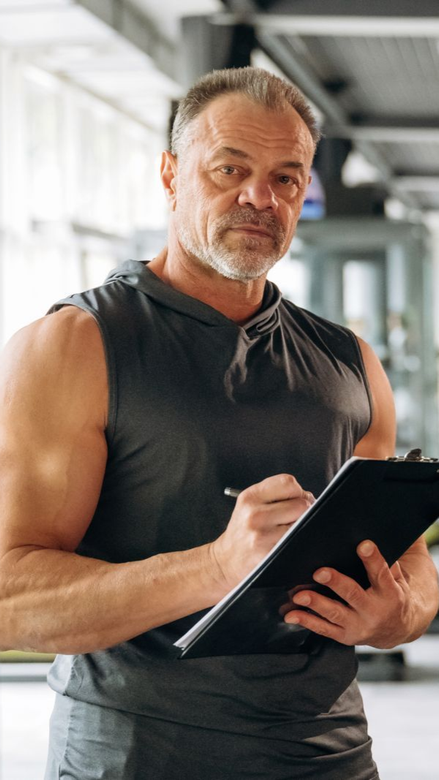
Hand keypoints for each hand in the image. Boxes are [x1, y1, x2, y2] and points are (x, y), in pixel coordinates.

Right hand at [209, 474, 313, 594]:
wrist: (225, 561)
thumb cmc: (244, 532)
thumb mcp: (249, 505)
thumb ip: (275, 495)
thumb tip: (309, 498)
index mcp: (250, 496)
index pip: (288, 482)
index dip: (297, 491)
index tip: (294, 500)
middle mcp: (254, 514)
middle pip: (301, 504)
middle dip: (304, 511)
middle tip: (295, 519)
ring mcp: (262, 535)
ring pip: (302, 524)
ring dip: (302, 528)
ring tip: (290, 532)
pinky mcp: (269, 553)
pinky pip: (298, 542)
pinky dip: (299, 542)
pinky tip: (288, 544)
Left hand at [284, 540, 415, 648]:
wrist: (399, 629)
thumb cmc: (393, 596)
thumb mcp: (397, 579)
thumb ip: (385, 563)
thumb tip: (366, 540)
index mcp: (389, 593)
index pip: (381, 573)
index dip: (372, 559)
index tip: (363, 545)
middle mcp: (374, 611)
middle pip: (353, 594)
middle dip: (335, 583)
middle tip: (320, 572)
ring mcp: (358, 625)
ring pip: (335, 614)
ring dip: (316, 603)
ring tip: (299, 595)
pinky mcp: (345, 636)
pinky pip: (324, 629)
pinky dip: (307, 621)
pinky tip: (292, 614)